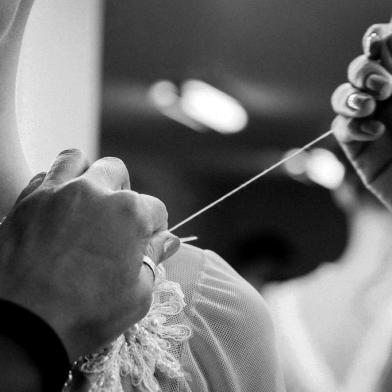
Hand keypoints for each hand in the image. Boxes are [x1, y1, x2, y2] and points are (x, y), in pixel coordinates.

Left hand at [0, 149, 179, 361]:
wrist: (20, 327)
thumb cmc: (86, 315)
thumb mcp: (137, 295)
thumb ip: (155, 258)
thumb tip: (170, 240)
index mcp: (129, 213)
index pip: (156, 209)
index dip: (156, 228)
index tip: (148, 242)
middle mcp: (95, 192)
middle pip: (118, 173)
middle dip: (124, 193)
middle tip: (117, 220)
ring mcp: (58, 192)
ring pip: (78, 161)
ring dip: (88, 175)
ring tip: (87, 199)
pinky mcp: (26, 200)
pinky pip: (46, 176)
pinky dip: (56, 185)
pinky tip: (57, 208)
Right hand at [331, 23, 391, 209]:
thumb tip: (391, 31)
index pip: (386, 49)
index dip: (378, 40)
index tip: (381, 40)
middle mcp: (391, 100)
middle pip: (359, 69)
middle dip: (363, 70)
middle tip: (383, 84)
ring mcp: (373, 123)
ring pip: (343, 97)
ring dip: (350, 97)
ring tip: (370, 107)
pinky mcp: (359, 149)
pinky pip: (341, 130)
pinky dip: (351, 126)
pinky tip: (375, 133)